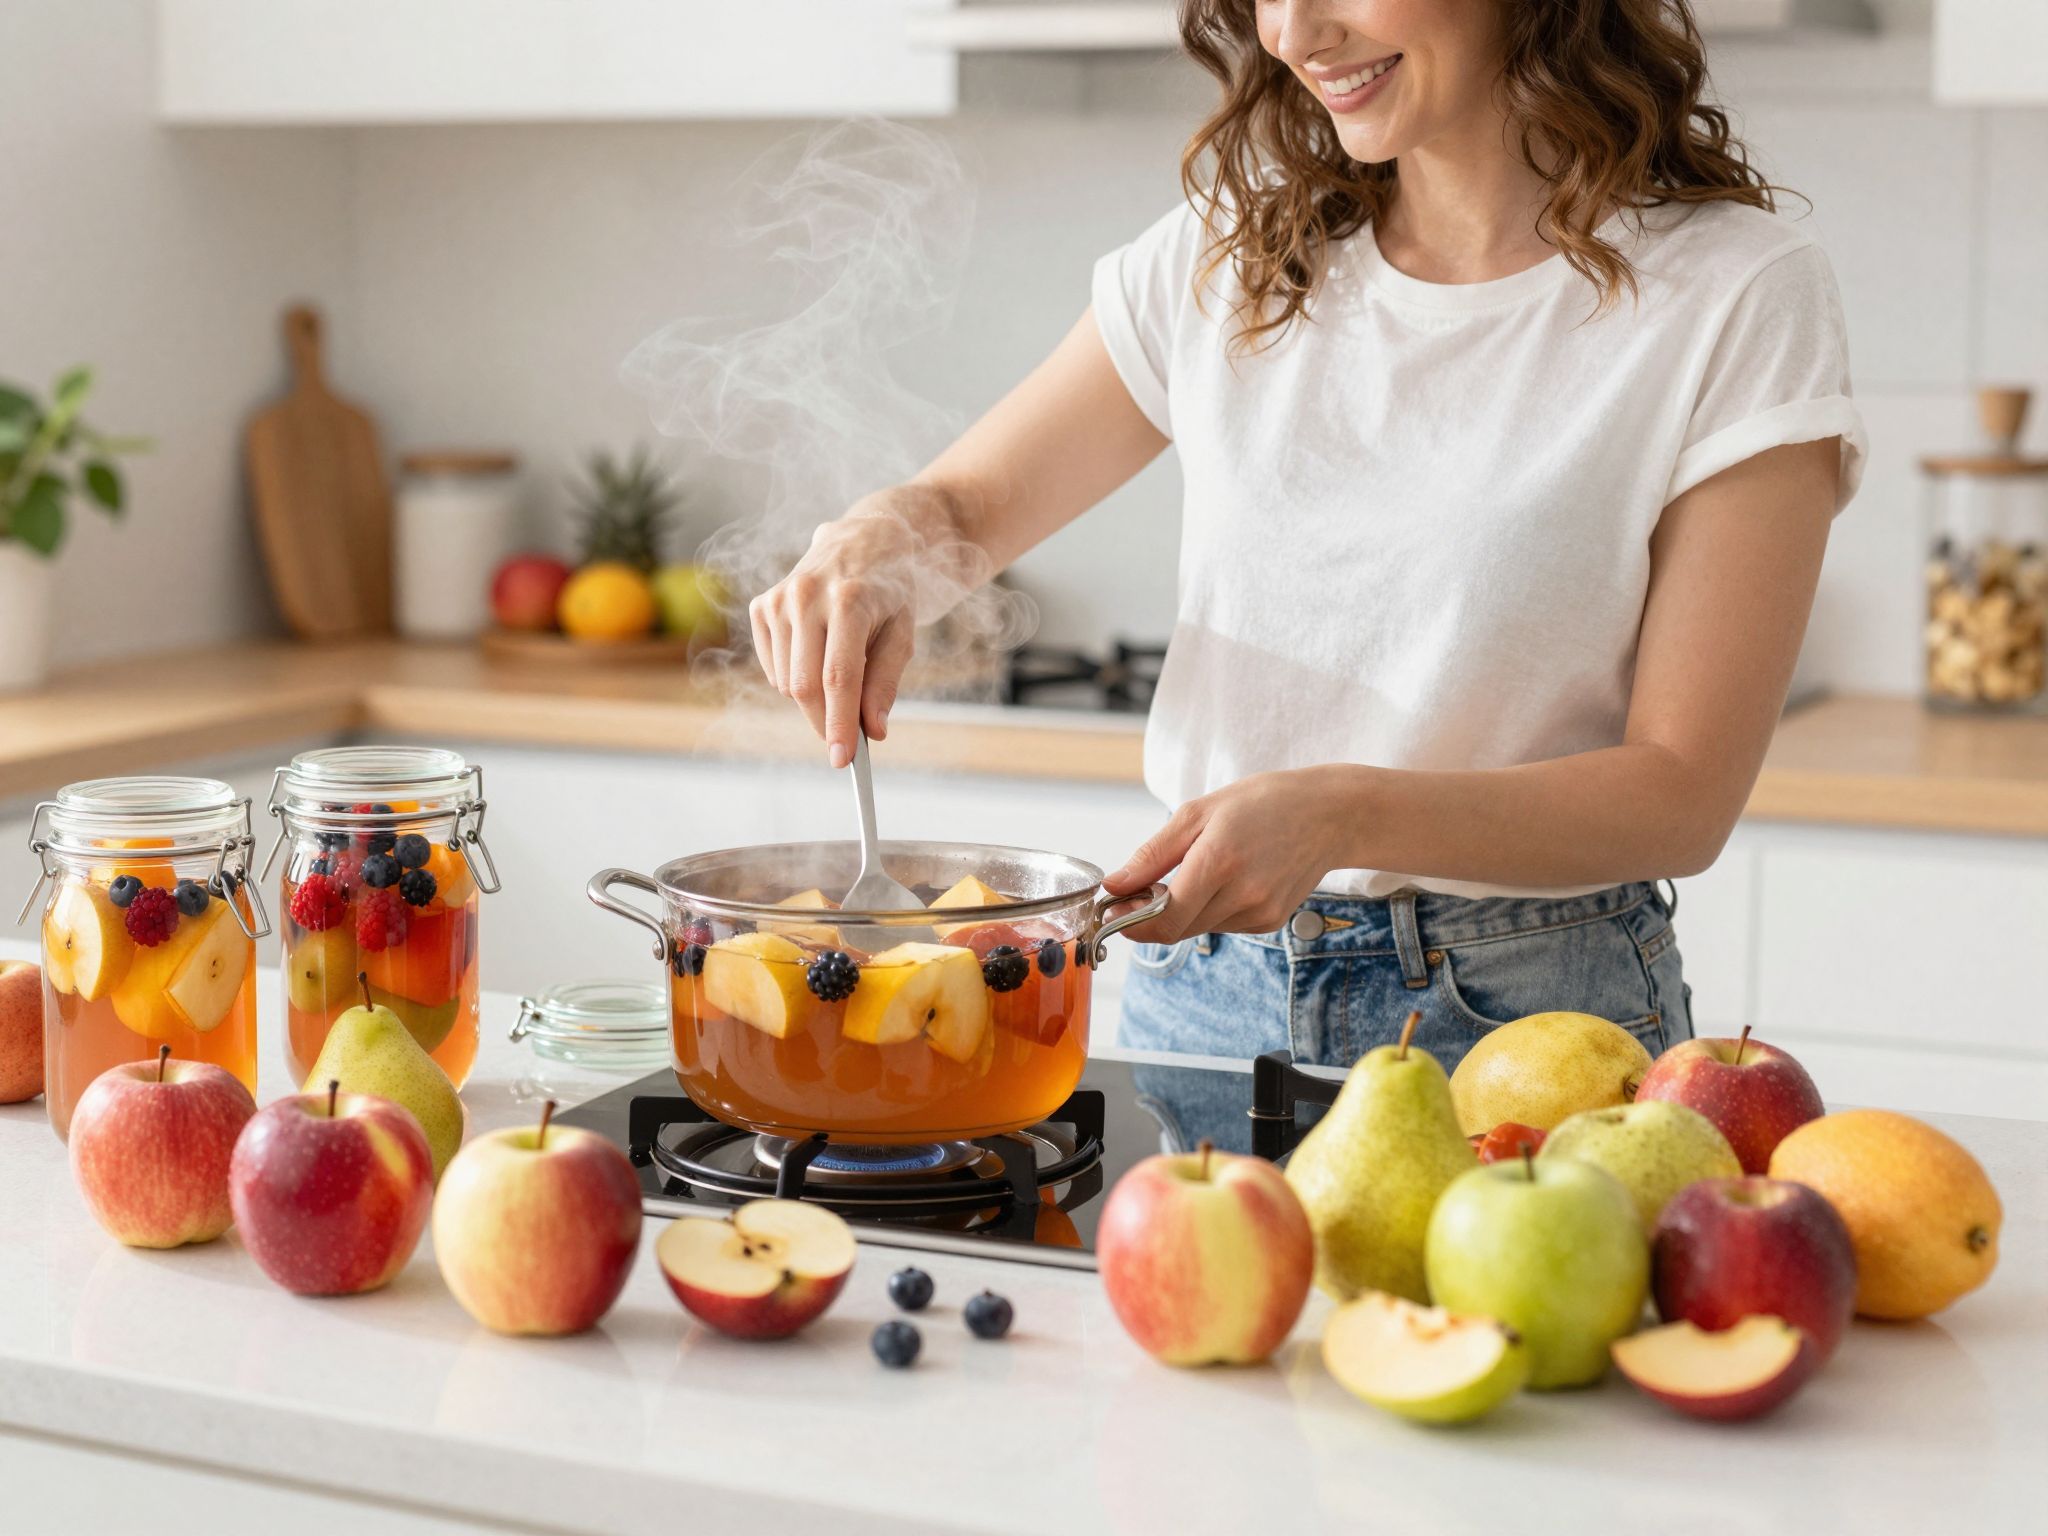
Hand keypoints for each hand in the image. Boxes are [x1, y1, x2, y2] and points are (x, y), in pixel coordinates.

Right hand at [749, 496, 925, 767]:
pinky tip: (817, 654)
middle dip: (825, 721)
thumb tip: (874, 731)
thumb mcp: (902, 633)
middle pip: (804, 685)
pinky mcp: (762, 605)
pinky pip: (773, 668)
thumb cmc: (891, 591)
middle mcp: (806, 595)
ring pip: (786, 682)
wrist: (866, 540)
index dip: (840, 723)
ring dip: (813, 697)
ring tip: (841, 670)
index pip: (839, 677)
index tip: (844, 760)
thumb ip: (885, 682)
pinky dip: (794, 677)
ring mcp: (778, 599)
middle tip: (846, 740)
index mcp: (850, 599)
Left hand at [1102, 767, 1361, 944]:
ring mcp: (1259, 912)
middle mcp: (1242, 894)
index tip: (1111, 911)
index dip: (1130, 923)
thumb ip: (1153, 854)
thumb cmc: (1264, 803)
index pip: (1163, 918)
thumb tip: (1115, 884)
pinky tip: (1223, 880)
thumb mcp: (1198, 813)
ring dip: (1178, 912)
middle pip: (1175, 929)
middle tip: (1135, 892)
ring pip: (1196, 929)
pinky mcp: (1269, 921)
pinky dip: (1207, 910)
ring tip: (1190, 873)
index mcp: (1219, 860)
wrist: (1329, 815)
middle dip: (1147, 917)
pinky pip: (1221, 925)